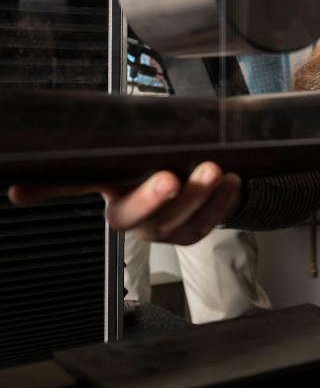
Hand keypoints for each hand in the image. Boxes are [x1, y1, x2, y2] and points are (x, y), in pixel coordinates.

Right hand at [8, 162, 242, 245]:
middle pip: (137, 218)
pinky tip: (232, 180)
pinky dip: (222, 202)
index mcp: (112, 196)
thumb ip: (88, 162)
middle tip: (169, 177)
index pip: (73, 191)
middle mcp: (136, 218)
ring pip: (179, 222)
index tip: (23, 190)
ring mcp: (166, 229)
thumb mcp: (128, 156)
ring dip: (199, 197)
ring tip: (214, 170)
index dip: (50, 191)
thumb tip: (20, 179)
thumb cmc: (159, 161)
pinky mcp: (194, 232)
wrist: (199, 170)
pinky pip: (208, 223)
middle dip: (154, 199)